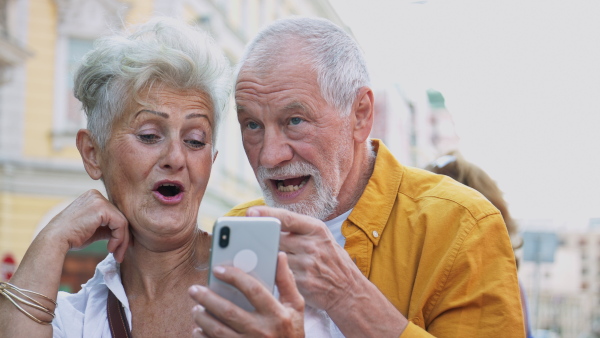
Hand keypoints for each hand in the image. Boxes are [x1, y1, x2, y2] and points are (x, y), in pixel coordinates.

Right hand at [42, 189, 129, 261]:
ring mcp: (99, 200)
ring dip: (122, 241)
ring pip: (122, 221)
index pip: (113, 215)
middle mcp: (96, 195)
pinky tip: (110, 248)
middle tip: (120, 255)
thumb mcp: (92, 230)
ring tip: (117, 255)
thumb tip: (123, 234)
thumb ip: (106, 227)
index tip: (118, 248)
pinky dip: (119, 238)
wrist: (54, 241)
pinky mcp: (102, 208)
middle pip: (119, 217)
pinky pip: (120, 224)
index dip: (118, 232)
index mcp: (92, 198)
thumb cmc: (70, 238)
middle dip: (123, 238)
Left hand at [189, 252, 304, 337]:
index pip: (253, 290)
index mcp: (277, 315)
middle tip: (194, 289)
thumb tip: (280, 255)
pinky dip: (203, 337)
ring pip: (218, 331)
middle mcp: (262, 331)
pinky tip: (199, 329)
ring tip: (196, 309)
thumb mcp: (295, 307)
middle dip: (207, 298)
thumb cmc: (291, 332)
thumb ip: (286, 282)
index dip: (234, 277)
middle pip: (229, 311)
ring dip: (202, 319)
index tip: (217, 269)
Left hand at [246, 206, 360, 311]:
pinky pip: (280, 274)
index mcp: (317, 229)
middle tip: (242, 238)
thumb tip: (269, 223)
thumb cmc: (331, 261)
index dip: (267, 214)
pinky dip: (271, 272)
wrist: (349, 289)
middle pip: (277, 238)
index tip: (250, 212)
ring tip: (252, 256)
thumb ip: (299, 231)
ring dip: (263, 257)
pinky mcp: (303, 282)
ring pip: (275, 257)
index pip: (288, 218)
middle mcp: (313, 245)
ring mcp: (308, 264)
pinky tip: (264, 272)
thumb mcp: (322, 239)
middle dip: (260, 239)